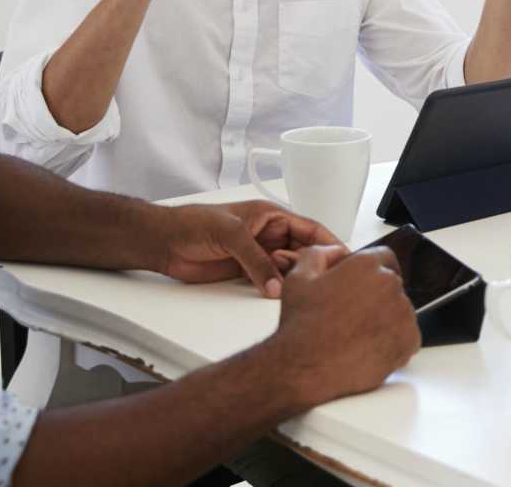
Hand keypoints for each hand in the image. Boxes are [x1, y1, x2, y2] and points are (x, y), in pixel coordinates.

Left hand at [159, 200, 340, 297]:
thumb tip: (277, 285)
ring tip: (302, 287)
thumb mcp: (232, 235)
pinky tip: (284, 294)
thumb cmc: (193, 223)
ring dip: (295, 278)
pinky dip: (278, 289)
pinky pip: (270, 281)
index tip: (347, 258)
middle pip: (304, 251)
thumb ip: (257, 260)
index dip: (330, 242)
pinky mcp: (247, 272)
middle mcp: (270, 235)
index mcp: (272, 216)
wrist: (164, 242)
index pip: (311, 228)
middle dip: (316, 263)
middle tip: (325, 280)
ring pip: (289, 269)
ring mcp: (259, 255)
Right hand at [268, 245, 420, 404]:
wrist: (306, 370)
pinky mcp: (409, 340)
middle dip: (375, 296)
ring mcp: (403, 313)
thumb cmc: (302, 327)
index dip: (372, 271)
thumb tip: (336, 252)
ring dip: (384, 319)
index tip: (364, 285)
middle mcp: (389, 285)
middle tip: (353, 315)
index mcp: (366, 265)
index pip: (383, 257)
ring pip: (399, 311)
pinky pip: (407, 336)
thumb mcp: (298, 278)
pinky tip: (368, 348)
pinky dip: (393, 342)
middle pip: (391, 285)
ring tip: (357, 336)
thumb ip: (319, 254)